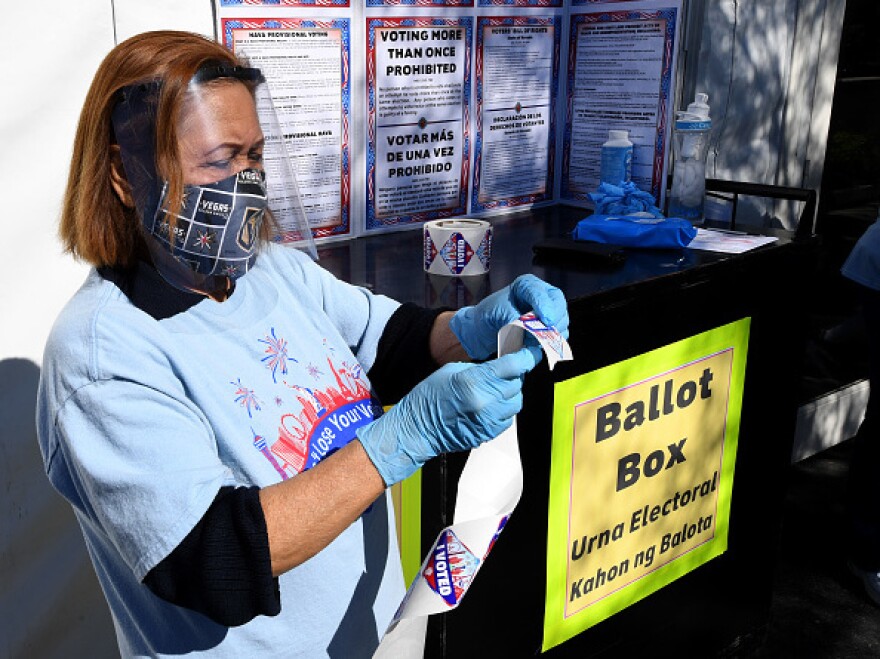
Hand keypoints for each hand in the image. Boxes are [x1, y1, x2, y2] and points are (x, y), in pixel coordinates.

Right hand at [356, 348, 537, 485]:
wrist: (418, 428)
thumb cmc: (430, 397)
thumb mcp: (453, 370)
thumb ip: (481, 368)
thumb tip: (502, 366)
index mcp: (474, 380)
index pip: (514, 366)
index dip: (526, 357)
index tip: (529, 354)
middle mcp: (485, 401)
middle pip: (517, 383)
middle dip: (514, 376)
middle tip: (504, 373)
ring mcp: (488, 419)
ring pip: (516, 402)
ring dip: (510, 394)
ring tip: (495, 391)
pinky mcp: (489, 433)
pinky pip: (508, 418)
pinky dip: (504, 410)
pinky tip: (491, 406)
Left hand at [449, 274, 568, 359]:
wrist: (486, 327)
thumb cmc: (490, 313)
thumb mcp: (497, 311)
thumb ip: (512, 317)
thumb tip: (526, 328)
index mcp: (526, 285)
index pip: (539, 292)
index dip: (544, 305)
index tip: (546, 320)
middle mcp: (541, 295)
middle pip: (557, 303)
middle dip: (554, 318)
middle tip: (547, 331)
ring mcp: (548, 311)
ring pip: (562, 319)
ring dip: (553, 331)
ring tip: (537, 339)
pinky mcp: (549, 326)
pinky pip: (559, 334)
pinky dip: (552, 340)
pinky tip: (539, 344)